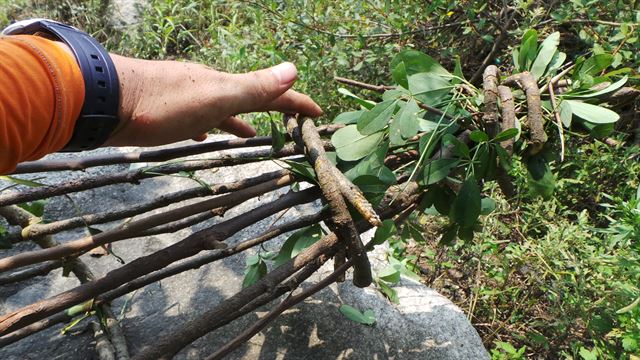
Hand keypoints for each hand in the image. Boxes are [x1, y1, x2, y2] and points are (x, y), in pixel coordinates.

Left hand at [103, 56, 322, 146]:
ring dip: (241, 120)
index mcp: (223, 85)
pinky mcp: (164, 109)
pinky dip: (209, 125)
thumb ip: (253, 87)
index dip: (296, 102)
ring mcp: (185, 96)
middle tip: (290, 122)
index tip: (318, 113)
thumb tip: (293, 69)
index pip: (270, 92)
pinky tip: (203, 133)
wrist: (104, 99)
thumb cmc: (162, 103)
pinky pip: (197, 116)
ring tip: (253, 135)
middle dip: (271, 109)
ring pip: (222, 108)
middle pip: (248, 97)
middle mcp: (207, 86)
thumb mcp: (215, 97)